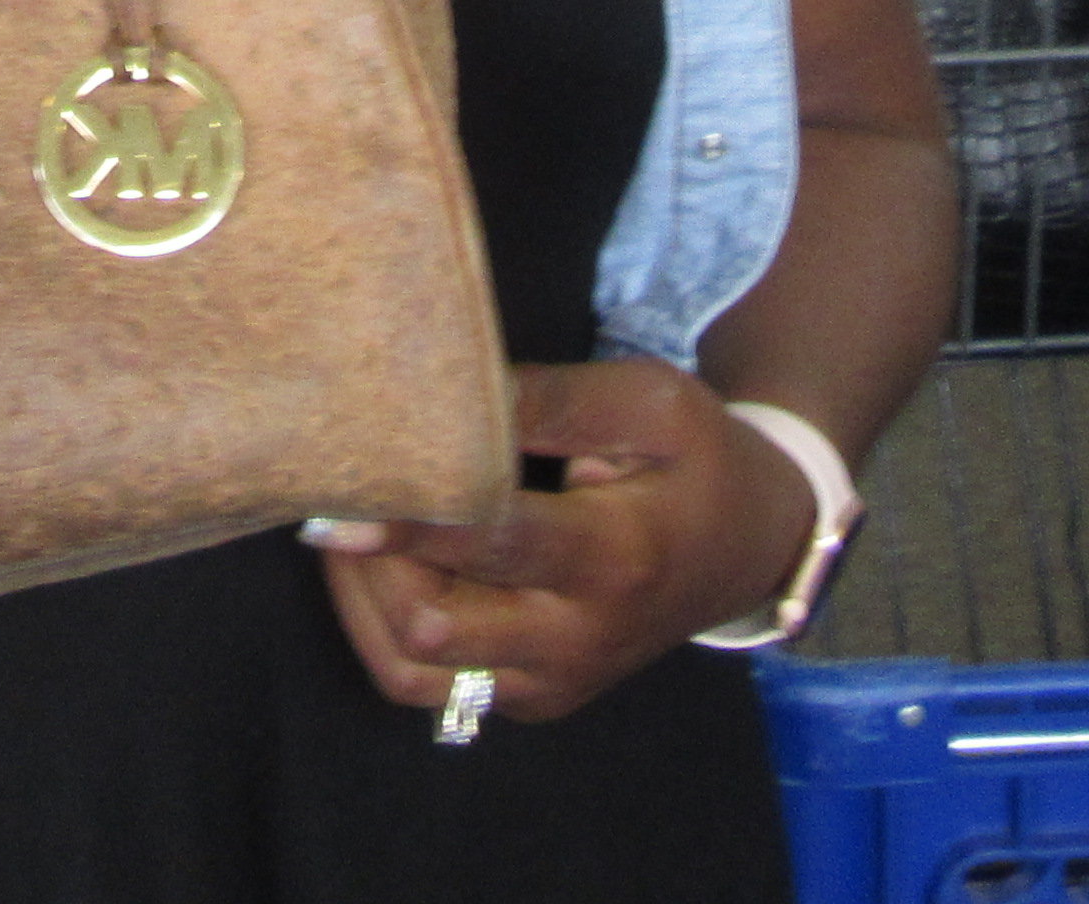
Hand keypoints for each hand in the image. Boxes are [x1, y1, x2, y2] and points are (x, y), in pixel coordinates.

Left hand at [307, 360, 820, 725]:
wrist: (751, 549)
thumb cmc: (697, 460)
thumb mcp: (647, 402)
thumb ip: (547, 399)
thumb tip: (444, 392)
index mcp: (615, 557)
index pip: (490, 546)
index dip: (407, 526)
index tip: (337, 506)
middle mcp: (578, 639)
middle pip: (434, 626)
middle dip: (370, 563)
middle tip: (337, 492)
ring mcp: (552, 681)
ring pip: (414, 669)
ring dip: (363, 600)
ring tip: (347, 526)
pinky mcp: (532, 697)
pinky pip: (428, 684)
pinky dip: (383, 630)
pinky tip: (376, 566)